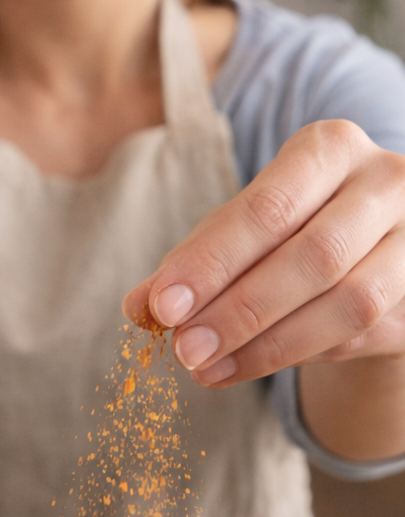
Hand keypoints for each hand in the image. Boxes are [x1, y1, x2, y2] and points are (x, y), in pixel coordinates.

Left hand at [122, 119, 404, 387]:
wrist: (369, 246)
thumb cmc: (287, 228)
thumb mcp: (235, 230)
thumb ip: (188, 262)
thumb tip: (137, 308)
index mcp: (329, 149)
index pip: (267, 208)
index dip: (212, 261)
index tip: (162, 306)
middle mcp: (387, 183)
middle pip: (313, 256)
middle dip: (239, 310)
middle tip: (183, 349)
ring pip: (349, 303)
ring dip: (269, 345)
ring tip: (206, 367)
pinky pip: (363, 335)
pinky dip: (298, 356)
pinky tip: (243, 366)